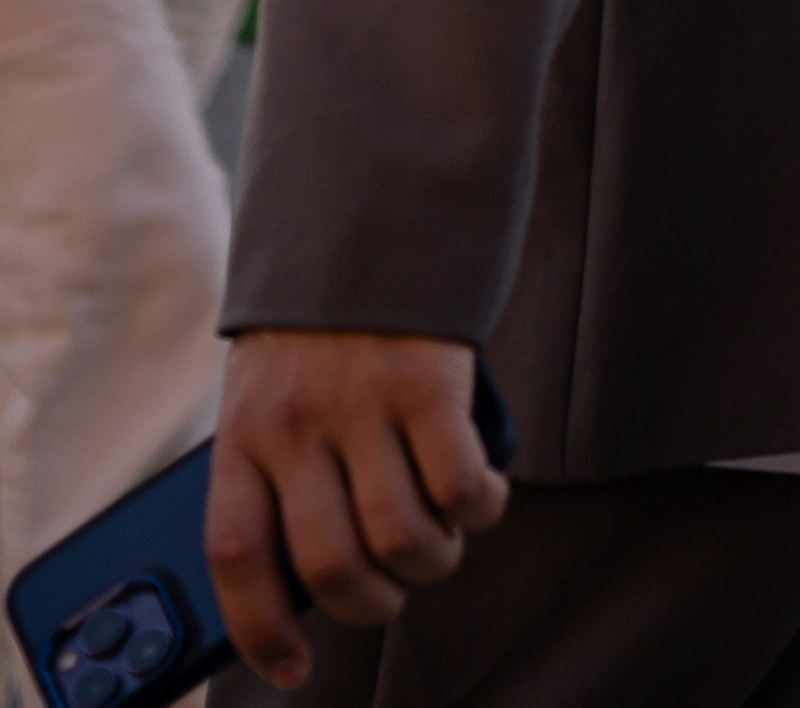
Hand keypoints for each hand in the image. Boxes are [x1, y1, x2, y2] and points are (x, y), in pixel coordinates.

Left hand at [210, 331, 508, 689]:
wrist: (367, 216)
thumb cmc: (315, 334)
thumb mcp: (265, 397)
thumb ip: (276, 475)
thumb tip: (306, 585)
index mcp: (242, 433)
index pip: (237, 558)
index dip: (263, 631)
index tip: (294, 668)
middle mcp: (298, 422)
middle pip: (333, 566)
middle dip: (373, 604)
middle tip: (392, 590)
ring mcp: (364, 401)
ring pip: (403, 537)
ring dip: (432, 562)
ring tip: (440, 543)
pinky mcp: (429, 379)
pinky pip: (460, 484)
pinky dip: (478, 509)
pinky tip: (481, 497)